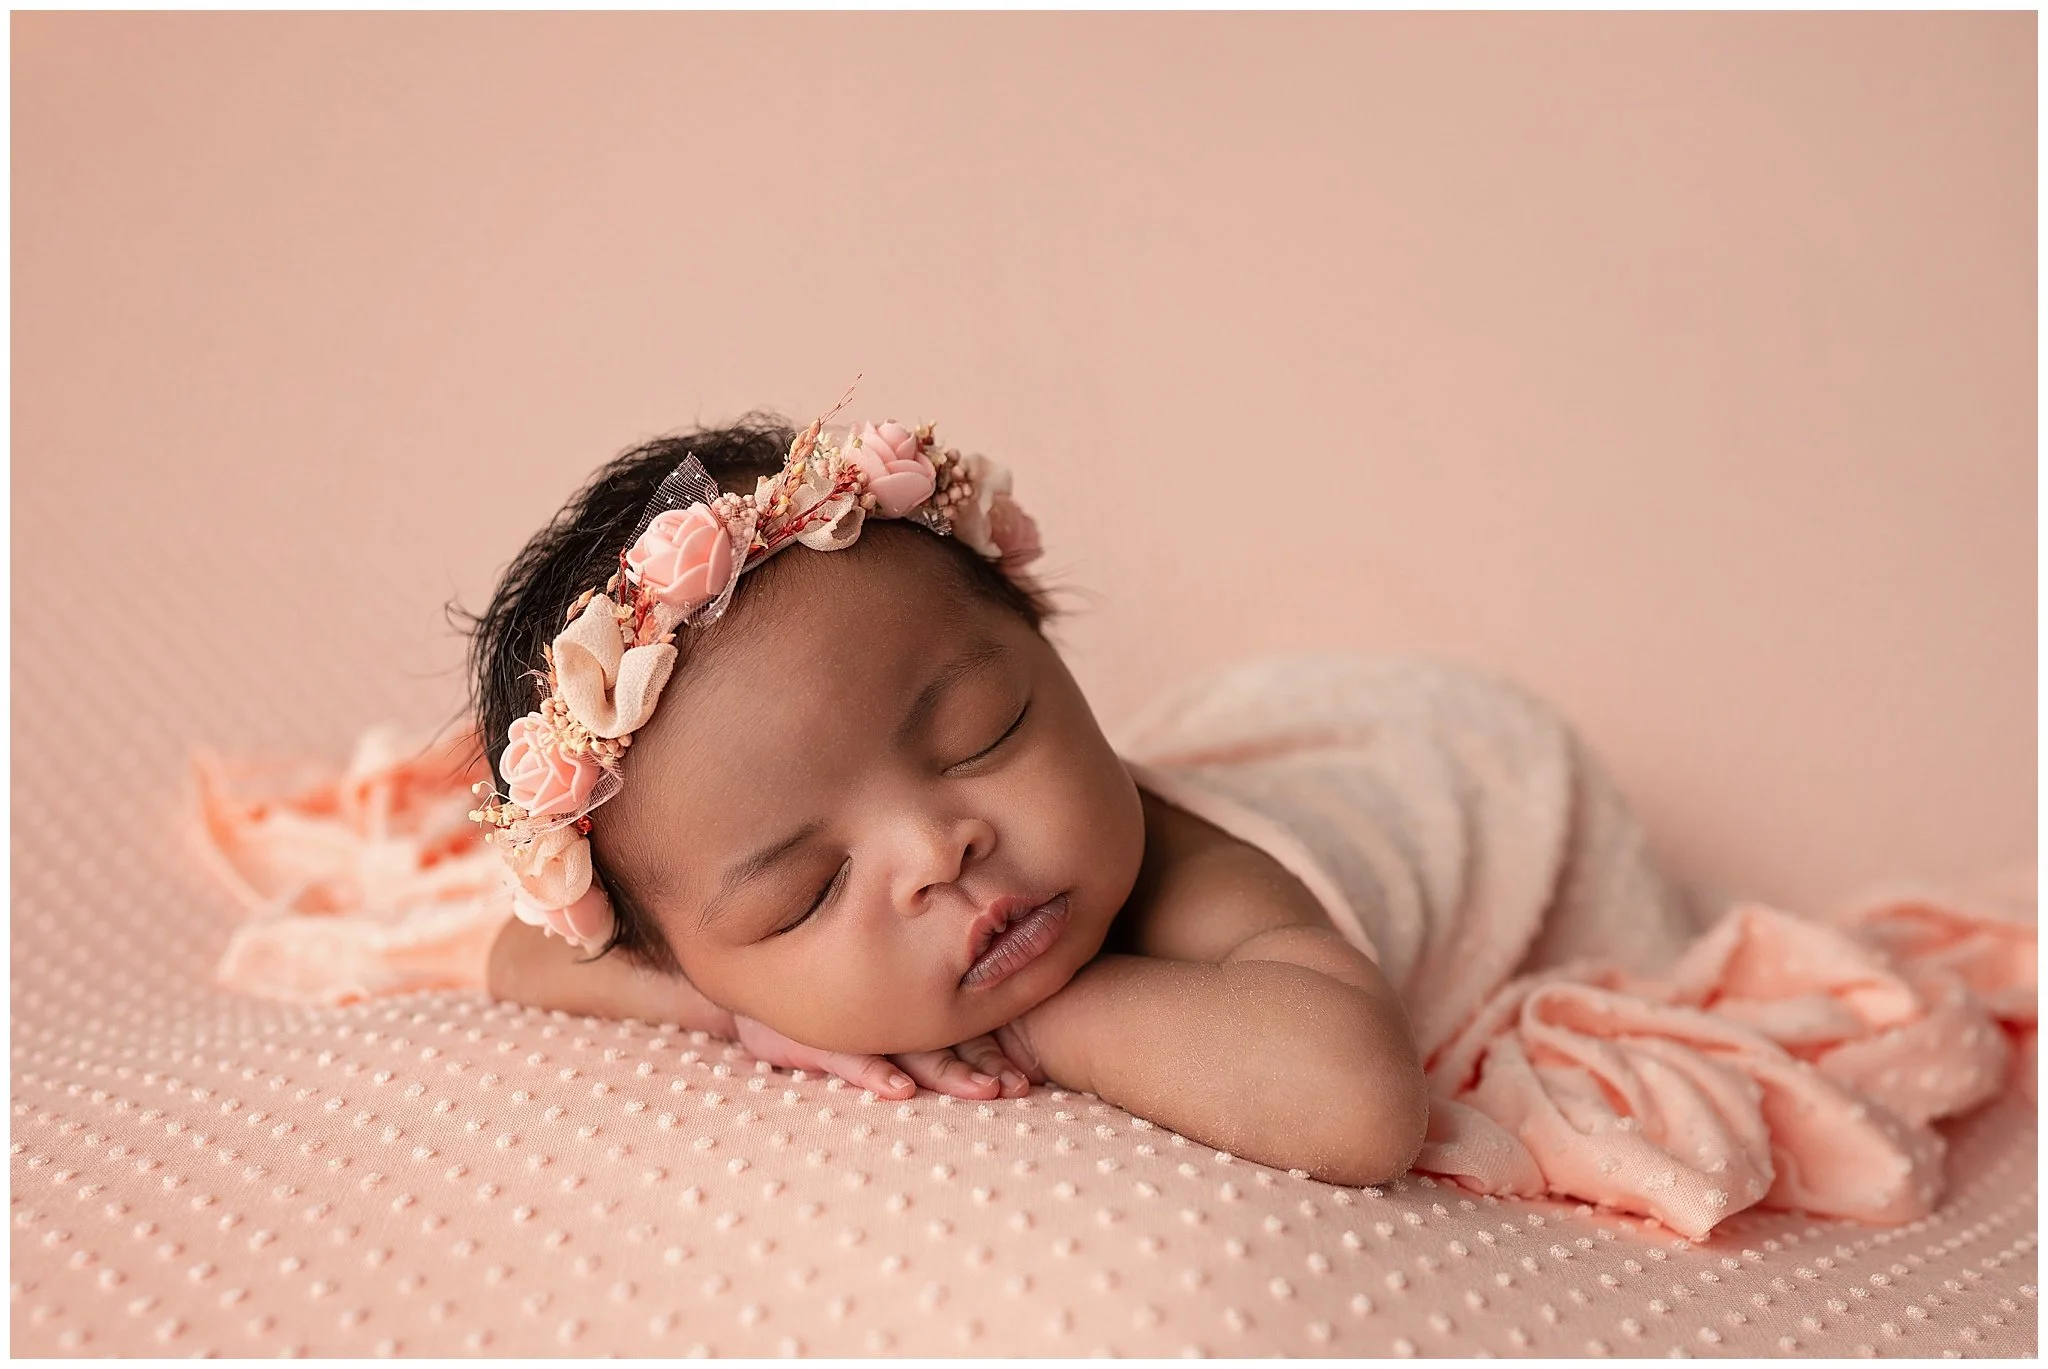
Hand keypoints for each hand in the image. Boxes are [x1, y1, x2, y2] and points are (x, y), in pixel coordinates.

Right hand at [730, 1013, 1037, 1100]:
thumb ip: (916, 1020)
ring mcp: (856, 1023)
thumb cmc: (823, 1000)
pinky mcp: (818, 1036)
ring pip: (910, 1049)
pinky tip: (900, 1089)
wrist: (756, 979)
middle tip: (1017, 1087)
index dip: (995, 1054)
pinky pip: (850, 1056)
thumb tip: (975, 1058)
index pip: (962, 1032)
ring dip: (949, 1072)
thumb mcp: (870, 1012)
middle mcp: (890, 1012)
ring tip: (984, 1090)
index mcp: (909, 1007)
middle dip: (985, 1067)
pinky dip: (875, 1072)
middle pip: (948, 1041)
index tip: (1026, 1081)